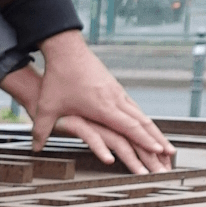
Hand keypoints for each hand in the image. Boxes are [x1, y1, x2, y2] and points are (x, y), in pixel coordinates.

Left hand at [0, 66, 171, 173]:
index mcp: (103, 106)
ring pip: (141, 115)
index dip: (145, 140)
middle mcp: (116, 100)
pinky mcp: (115, 88)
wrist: (67, 51)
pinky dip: (143, 120)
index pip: (130, 127)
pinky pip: (134, 108)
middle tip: (171, 155)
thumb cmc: (57, 79)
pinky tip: (147, 127)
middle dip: (158, 140)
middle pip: (143, 123)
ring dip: (154, 131)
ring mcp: (118, 93)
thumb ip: (41, 130)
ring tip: (164, 145)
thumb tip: (34, 149)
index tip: (160, 151)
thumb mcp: (46, 107)